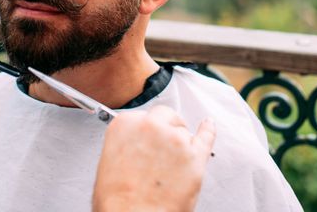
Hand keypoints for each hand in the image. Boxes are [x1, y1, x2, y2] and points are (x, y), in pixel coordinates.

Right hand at [93, 106, 215, 211]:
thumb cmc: (118, 200)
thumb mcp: (109, 161)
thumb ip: (127, 143)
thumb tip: (137, 146)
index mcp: (126, 124)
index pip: (143, 116)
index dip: (147, 132)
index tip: (148, 139)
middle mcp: (151, 126)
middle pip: (165, 117)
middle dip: (165, 130)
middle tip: (161, 150)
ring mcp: (175, 140)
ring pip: (183, 132)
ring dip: (179, 145)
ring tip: (171, 167)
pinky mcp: (195, 156)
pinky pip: (206, 137)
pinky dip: (208, 130)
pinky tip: (207, 125)